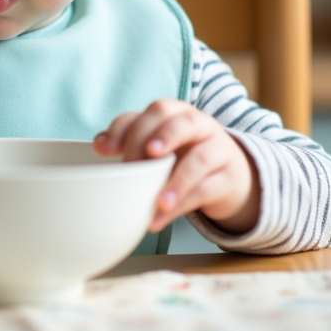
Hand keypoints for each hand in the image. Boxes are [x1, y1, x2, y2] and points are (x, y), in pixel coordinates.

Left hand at [94, 99, 260, 234]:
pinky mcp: (228, 179)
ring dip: (175, 181)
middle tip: (132, 164)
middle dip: (155, 139)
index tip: (104, 150)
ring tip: (157, 202)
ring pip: (199, 159)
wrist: (231, 177)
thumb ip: (132, 141)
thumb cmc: (185, 157)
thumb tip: (99, 144)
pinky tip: (160, 219)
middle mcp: (201, 126)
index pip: (155, 110)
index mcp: (179, 113)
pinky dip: (181, 206)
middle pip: (180, 122)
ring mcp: (219, 151)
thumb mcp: (161, 147)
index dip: (128, 128)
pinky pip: (206, 191)